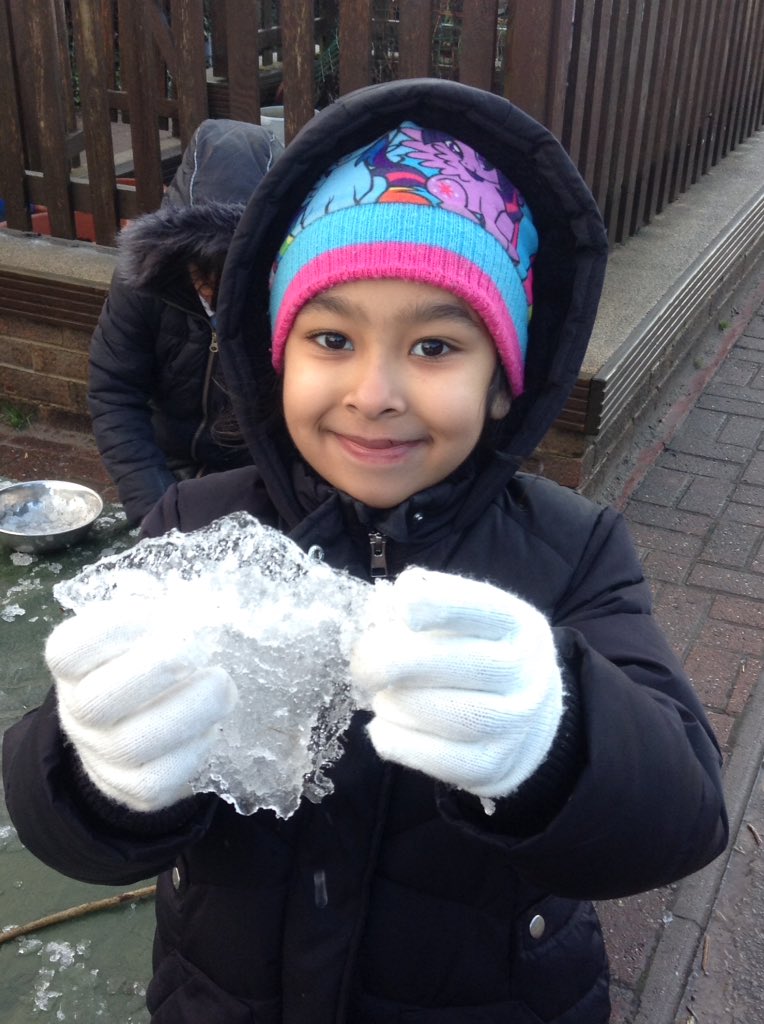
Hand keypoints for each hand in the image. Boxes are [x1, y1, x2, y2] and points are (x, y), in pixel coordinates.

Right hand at [46, 601, 236, 812]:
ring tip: (221, 684)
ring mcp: (101, 754)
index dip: (115, 625)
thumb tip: (170, 595)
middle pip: (97, 701)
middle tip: (195, 651)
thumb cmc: (143, 663)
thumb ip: (152, 606)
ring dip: (189, 710)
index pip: (69, 649)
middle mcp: (78, 712)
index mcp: (73, 667)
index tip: (160, 612)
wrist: (132, 730)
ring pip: (133, 743)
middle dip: (154, 670)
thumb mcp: (142, 628)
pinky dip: (193, 749)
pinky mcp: (132, 788)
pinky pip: (159, 779)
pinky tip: (210, 726)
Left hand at [351, 568, 562, 798]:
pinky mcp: (494, 765)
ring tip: (382, 697)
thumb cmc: (480, 655)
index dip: (441, 603)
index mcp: (517, 625)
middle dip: (397, 661)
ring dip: (399, 703)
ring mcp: (515, 723)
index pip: (483, 610)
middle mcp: (525, 673)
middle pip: (462, 663)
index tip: (402, 604)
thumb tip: (385, 605)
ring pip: (452, 715)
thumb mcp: (470, 620)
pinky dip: (399, 742)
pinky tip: (383, 726)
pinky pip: (440, 759)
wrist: (528, 718)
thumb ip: (429, 604)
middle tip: (364, 665)